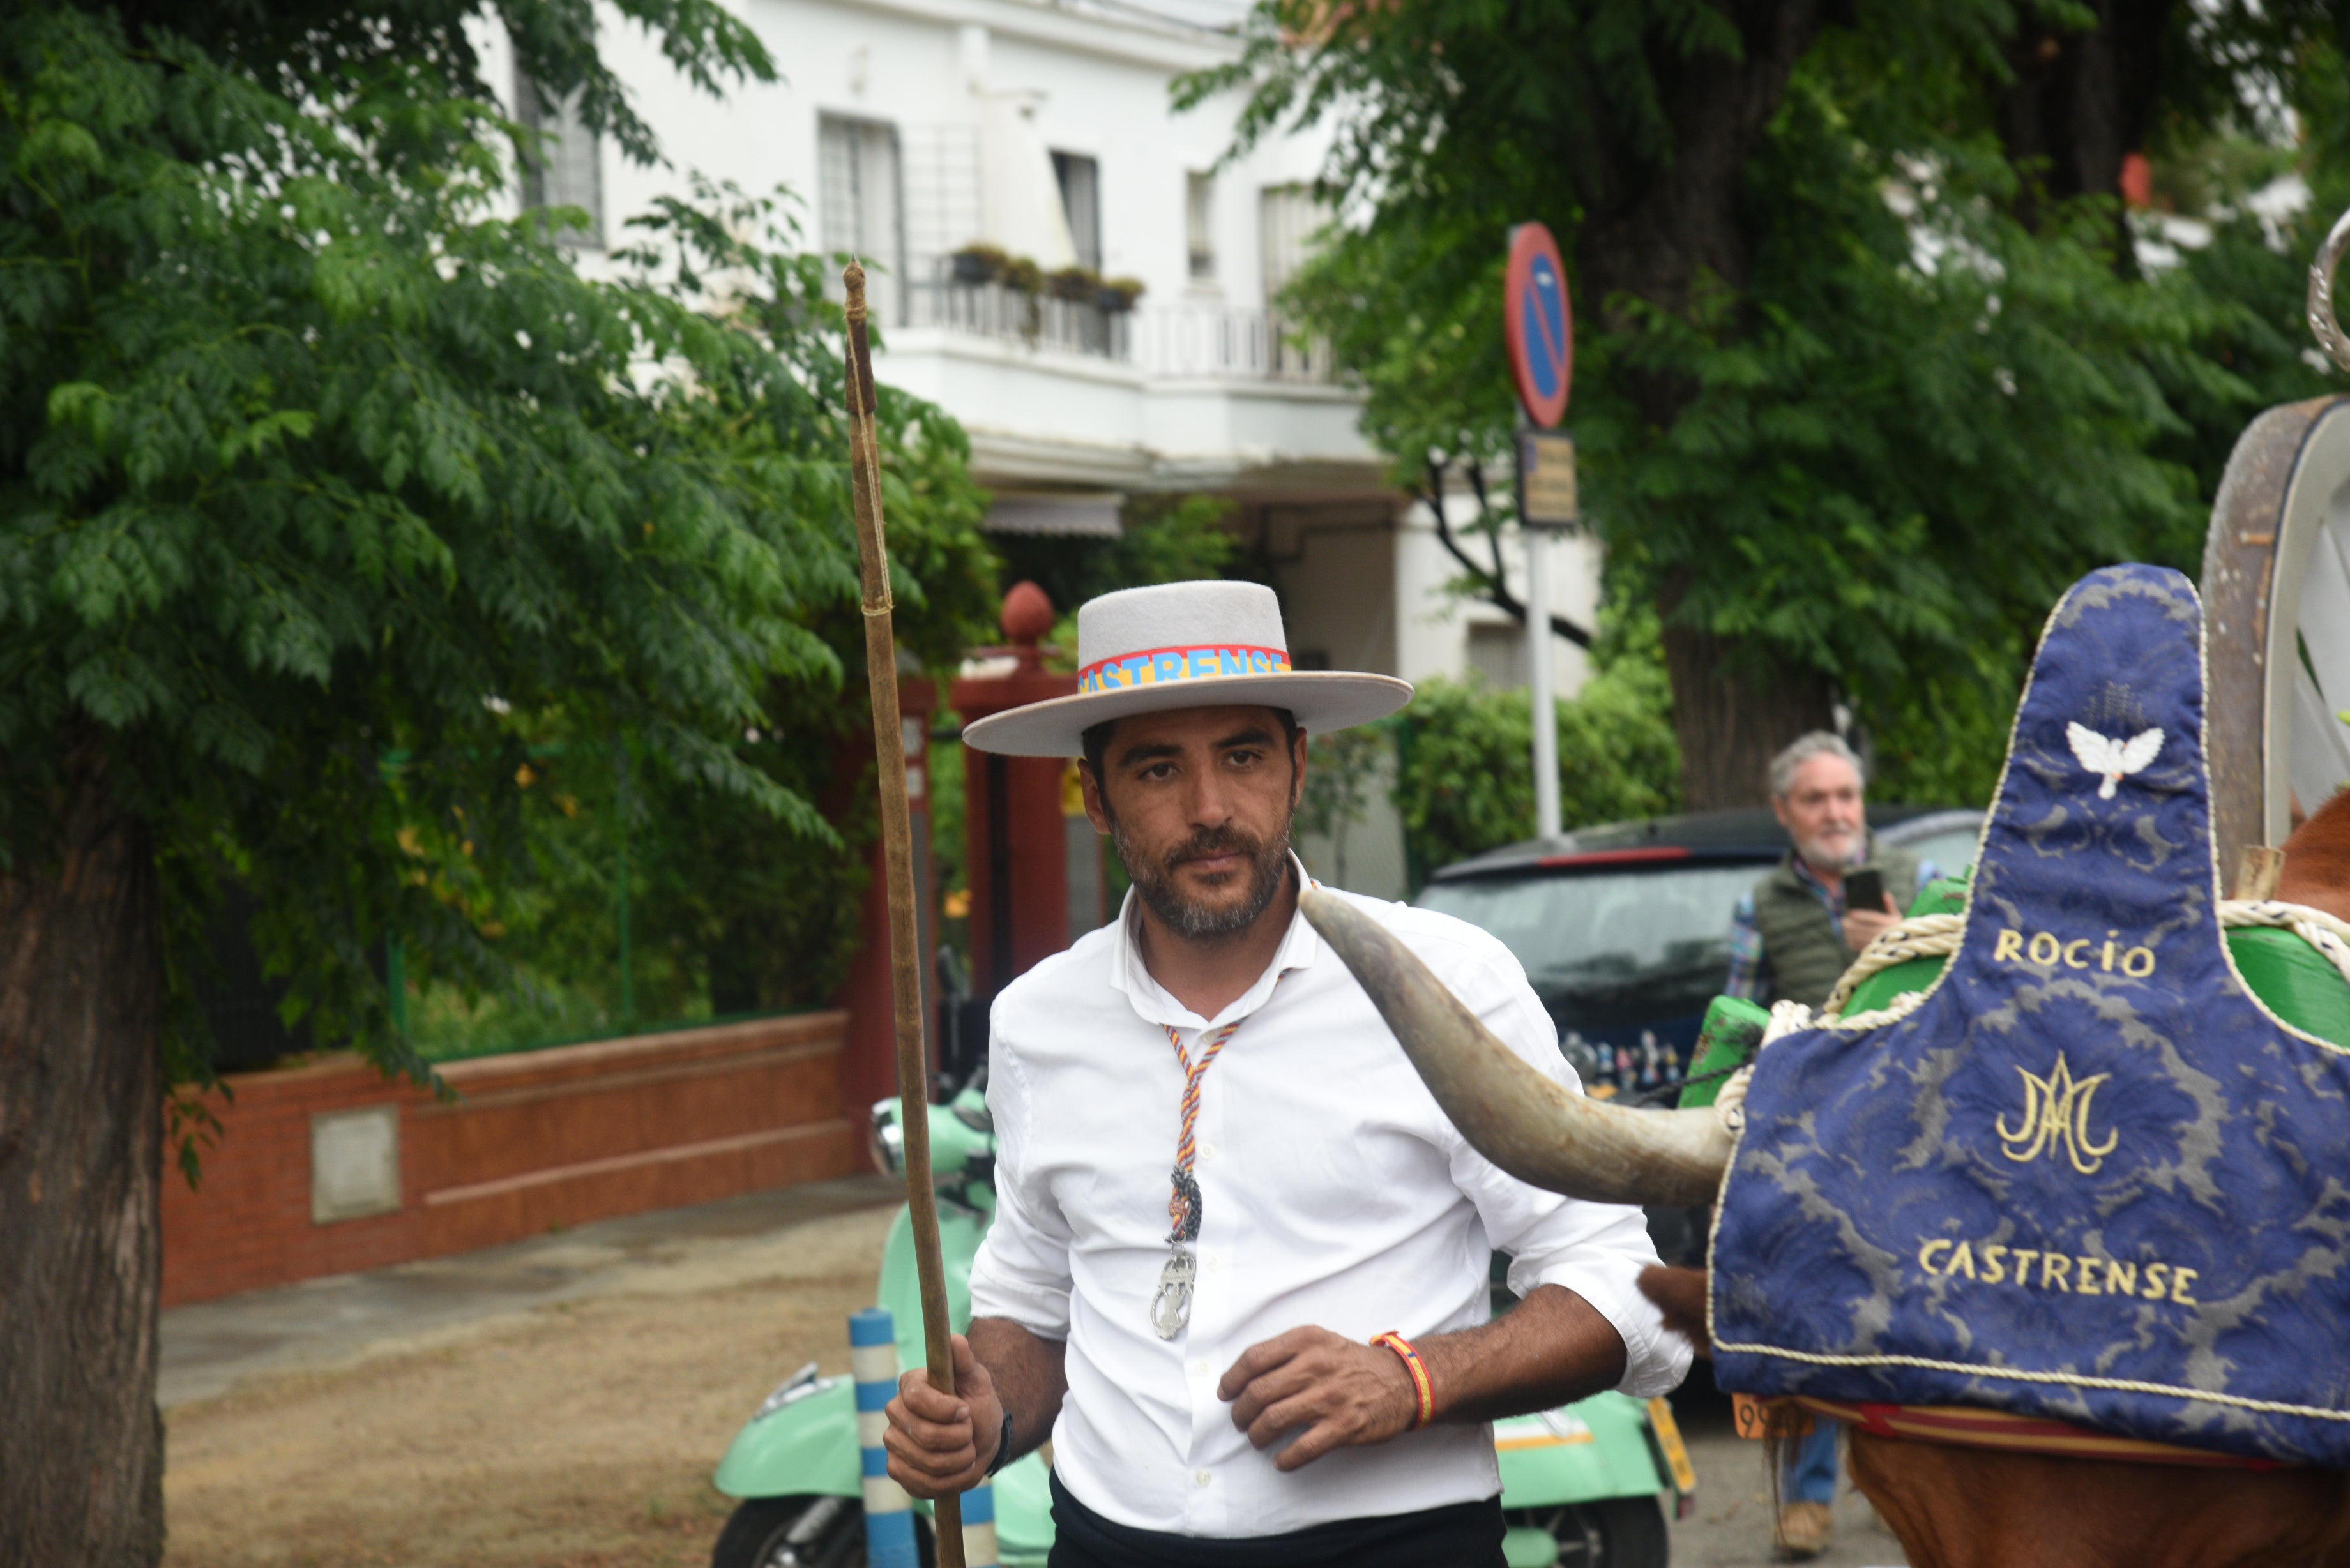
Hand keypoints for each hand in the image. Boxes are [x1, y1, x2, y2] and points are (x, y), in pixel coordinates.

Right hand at [883, 1334, 1002, 1498]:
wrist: (979, 1439)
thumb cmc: (976, 1404)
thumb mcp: (978, 1381)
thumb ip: (965, 1362)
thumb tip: (955, 1339)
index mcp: (911, 1385)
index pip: (916, 1397)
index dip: (945, 1409)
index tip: (965, 1410)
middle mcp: (895, 1413)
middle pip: (925, 1435)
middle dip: (960, 1438)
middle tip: (970, 1433)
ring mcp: (893, 1443)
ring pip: (929, 1462)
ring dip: (960, 1460)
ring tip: (967, 1450)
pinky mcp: (897, 1470)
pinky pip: (923, 1484)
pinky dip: (951, 1481)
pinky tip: (958, 1469)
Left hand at [1217, 1326, 1419, 1470]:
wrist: (1403, 1380)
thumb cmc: (1354, 1363)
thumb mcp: (1322, 1341)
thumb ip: (1287, 1353)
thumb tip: (1246, 1376)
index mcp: (1307, 1340)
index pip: (1254, 1358)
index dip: (1232, 1379)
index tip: (1226, 1392)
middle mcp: (1316, 1365)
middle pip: (1259, 1392)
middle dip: (1241, 1412)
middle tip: (1240, 1421)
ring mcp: (1330, 1397)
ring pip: (1273, 1420)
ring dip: (1257, 1435)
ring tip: (1256, 1438)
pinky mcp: (1343, 1426)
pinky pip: (1302, 1448)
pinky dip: (1285, 1459)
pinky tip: (1281, 1461)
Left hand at [1844, 895, 1898, 951]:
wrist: (1897, 949)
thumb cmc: (1896, 929)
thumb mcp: (1896, 917)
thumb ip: (1890, 905)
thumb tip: (1884, 894)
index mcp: (1889, 924)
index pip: (1872, 918)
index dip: (1860, 915)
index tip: (1851, 912)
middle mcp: (1882, 934)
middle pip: (1860, 929)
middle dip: (1850, 924)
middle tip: (1844, 920)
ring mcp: (1875, 943)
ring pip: (1857, 937)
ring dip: (1849, 931)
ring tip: (1845, 925)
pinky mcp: (1870, 950)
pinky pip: (1856, 945)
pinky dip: (1850, 939)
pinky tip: (1849, 935)